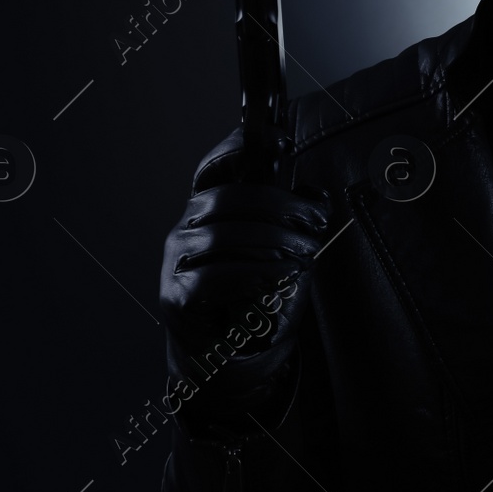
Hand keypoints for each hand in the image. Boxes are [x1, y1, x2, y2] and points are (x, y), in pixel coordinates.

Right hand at [159, 164, 330, 426]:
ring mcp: (176, 259)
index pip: (213, 168)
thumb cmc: (252, 291)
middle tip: (315, 220)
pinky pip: (214, 275)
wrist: (222, 352)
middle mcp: (186, 226)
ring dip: (273, 239)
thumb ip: (290, 221)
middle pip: (229, 198)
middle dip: (280, 204)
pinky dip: (253, 273)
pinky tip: (279, 276)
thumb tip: (317, 194)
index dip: (236, 148)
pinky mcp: (176, 294)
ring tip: (305, 252)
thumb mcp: (277, 249)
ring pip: (222, 234)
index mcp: (207, 207)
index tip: (276, 139)